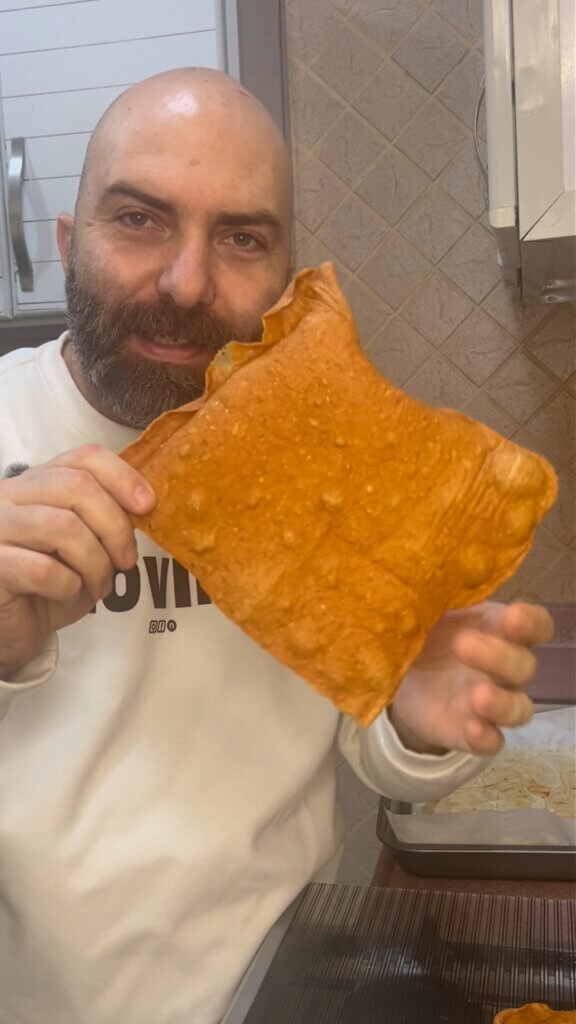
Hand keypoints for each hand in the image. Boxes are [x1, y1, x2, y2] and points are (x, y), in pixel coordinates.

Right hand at [0, 445, 154, 677]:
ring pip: (63, 527)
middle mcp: (9, 495)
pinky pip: (44, 570)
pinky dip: (70, 586)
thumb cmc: (49, 586)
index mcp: (36, 483)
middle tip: (126, 560)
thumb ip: (104, 520)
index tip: (147, 506)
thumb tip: (144, 506)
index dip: (122, 476)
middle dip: (115, 526)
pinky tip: (67, 594)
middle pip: (77, 487)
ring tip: (98, 585)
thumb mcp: (84, 546)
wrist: (10, 629)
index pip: (83, 457)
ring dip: (95, 562)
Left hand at [389, 602, 553, 755]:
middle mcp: (503, 667)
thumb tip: (421, 573)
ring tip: (477, 696)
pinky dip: (486, 738)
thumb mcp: (425, 610)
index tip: (513, 617)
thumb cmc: (423, 632)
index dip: (532, 623)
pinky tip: (472, 729)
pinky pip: (493, 742)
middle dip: (499, 656)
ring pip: (519, 708)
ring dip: (502, 703)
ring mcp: (490, 703)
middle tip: (463, 644)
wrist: (396, 677)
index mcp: (496, 628)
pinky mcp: (470, 732)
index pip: (536, 626)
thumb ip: (433, 597)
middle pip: (524, 666)